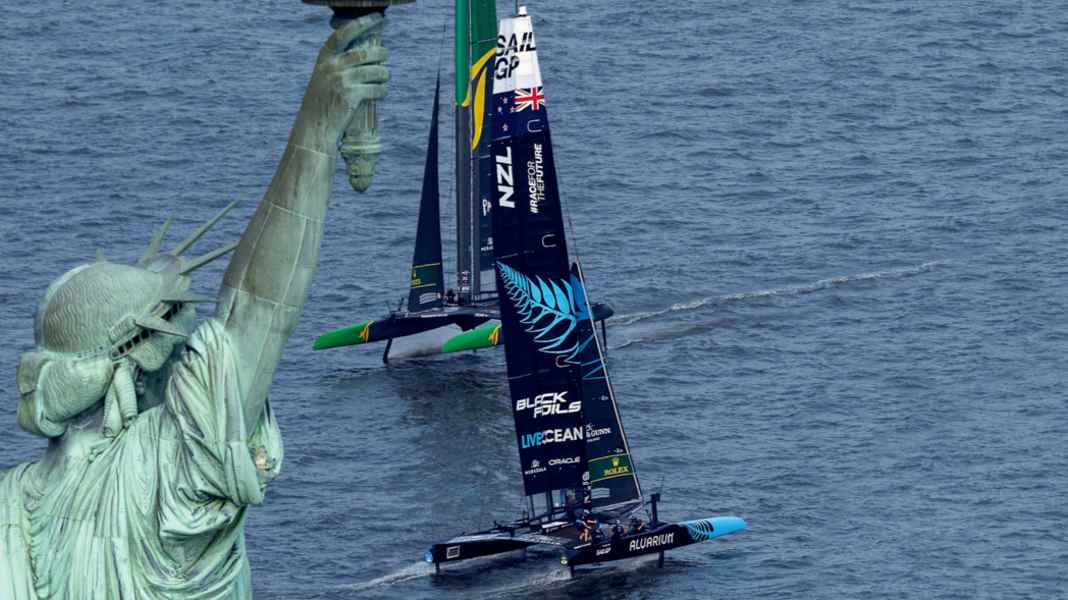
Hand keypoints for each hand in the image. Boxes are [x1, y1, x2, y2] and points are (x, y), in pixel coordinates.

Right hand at [291, 14, 389, 154]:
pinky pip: (376, 89)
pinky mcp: (351, 97)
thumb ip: (339, 62)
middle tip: (386, 53)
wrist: (314, 127)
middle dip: (381, 52)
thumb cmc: (322, 101)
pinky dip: (382, 90)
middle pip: (366, 52)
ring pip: (375, 70)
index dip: (364, 23)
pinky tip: (382, 91)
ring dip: (385, 73)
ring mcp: (341, 81)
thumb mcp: (323, 76)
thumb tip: (367, 52)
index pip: (345, 32)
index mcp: (324, 57)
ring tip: (385, 76)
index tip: (379, 19)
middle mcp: (332, 66)